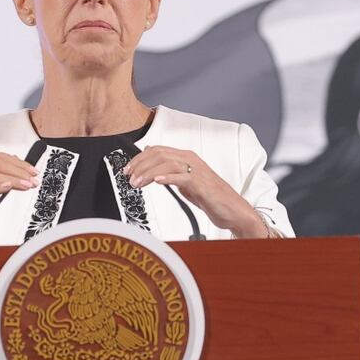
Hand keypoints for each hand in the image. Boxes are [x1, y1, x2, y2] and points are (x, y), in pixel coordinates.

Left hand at [123, 146, 272, 237]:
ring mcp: (196, 170)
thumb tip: (154, 171)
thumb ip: (172, 175)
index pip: (157, 150)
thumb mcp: (186, 183)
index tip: (127, 170)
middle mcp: (190, 159)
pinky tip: (156, 181)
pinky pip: (181, 176)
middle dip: (140, 165)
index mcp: (186, 157)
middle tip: (128, 177)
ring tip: (137, 183)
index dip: (139, 159)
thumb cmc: (210, 197)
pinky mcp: (200, 183)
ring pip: (166, 163)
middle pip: (158, 154)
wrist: (232, 209)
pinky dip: (167, 177)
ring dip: (148, 173)